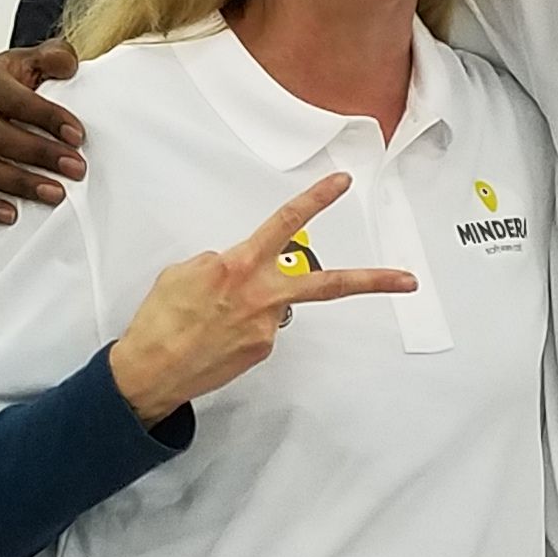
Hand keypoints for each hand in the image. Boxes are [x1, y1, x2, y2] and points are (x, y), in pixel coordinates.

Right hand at [0, 43, 84, 222]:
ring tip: (55, 193)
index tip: (78, 135)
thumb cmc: (23, 80)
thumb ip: (56, 56)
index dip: (46, 118)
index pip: (11, 99)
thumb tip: (65, 66)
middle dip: (39, 154)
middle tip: (75, 168)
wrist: (4, 95)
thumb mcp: (40, 59)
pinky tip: (12, 214)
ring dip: (20, 184)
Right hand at [109, 173, 417, 420]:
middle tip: (408, 279)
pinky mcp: (262, 350)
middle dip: (372, 281)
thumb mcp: (182, 273)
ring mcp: (266, 326)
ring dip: (254, 304)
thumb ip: (220, 263)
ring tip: (213, 319)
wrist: (149, 372)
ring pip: (276, 303)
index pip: (285, 224)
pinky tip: (214, 335)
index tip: (341, 184)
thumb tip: (240, 269)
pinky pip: (260, 327)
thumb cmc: (159, 320)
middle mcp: (260, 294)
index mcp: (237, 265)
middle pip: (328, 284)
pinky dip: (240, 325)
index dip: (315, 200)